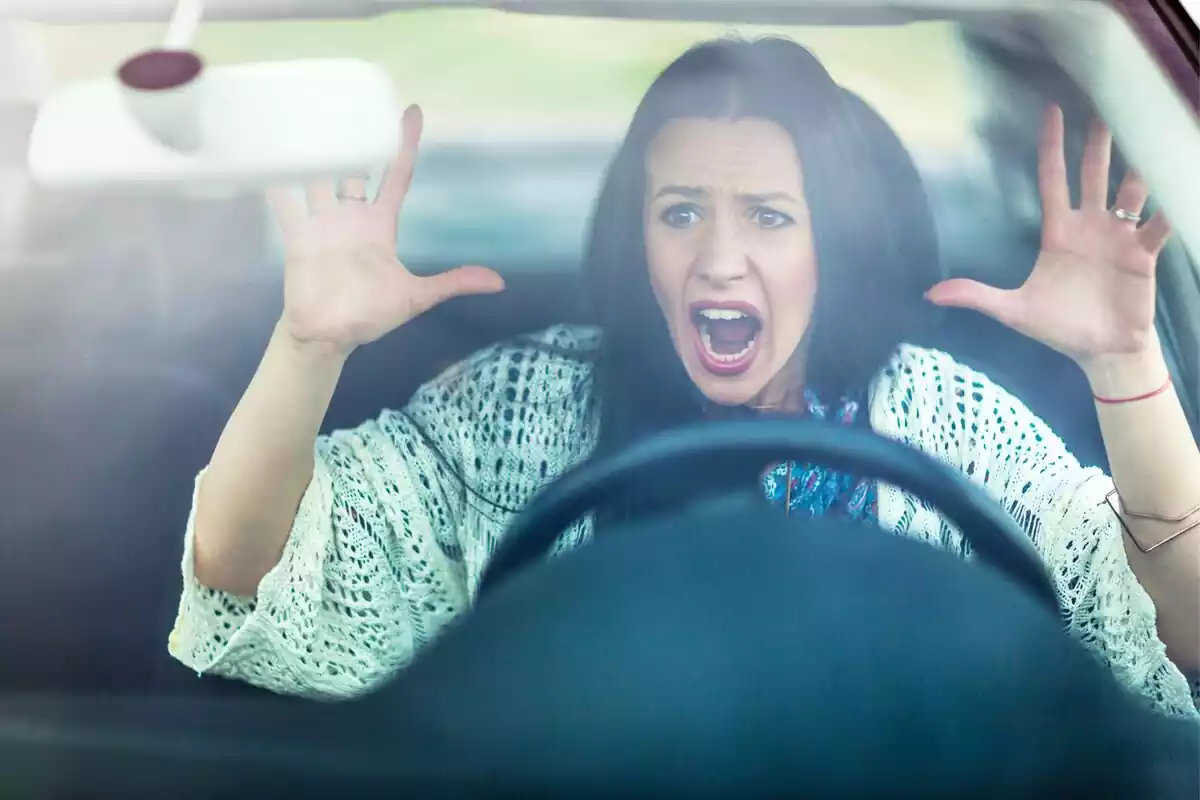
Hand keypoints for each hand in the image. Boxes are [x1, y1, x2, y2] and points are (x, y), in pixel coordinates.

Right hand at [270, 104, 503, 353]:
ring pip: (318, 175)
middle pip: (353, 166)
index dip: (404, 144)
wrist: (329, 338)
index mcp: (380, 226)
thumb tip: (499, 282)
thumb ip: (453, 283)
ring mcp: (323, 224)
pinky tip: (267, 153)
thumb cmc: (371, 316)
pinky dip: (276, 180)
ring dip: (313, 150)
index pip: (396, 175)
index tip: (411, 111)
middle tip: (349, 101)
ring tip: (307, 115)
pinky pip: (285, 203)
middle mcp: (351, 218)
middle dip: (352, 137)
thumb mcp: (417, 297)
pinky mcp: (298, 237)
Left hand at [925, 105, 1171, 367]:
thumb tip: (930, 294)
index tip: (1052, 111)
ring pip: (1130, 189)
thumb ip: (976, 296)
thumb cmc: (1059, 327)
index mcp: (1058, 232)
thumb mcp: (1013, 310)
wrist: (1100, 352)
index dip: (1052, 146)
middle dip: (1097, 141)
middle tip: (1103, 104)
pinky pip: (1159, 224)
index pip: (1052, 178)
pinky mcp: (1144, 253)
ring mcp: (1119, 237)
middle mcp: (1090, 225)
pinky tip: (1176, 181)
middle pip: (1093, 173)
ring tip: (1146, 129)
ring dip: (1137, 165)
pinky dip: (1168, 206)